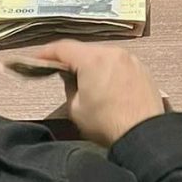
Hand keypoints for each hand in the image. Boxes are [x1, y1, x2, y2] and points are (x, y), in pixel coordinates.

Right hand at [35, 40, 165, 146]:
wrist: (145, 134)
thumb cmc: (108, 123)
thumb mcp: (76, 109)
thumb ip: (69, 87)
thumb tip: (72, 78)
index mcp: (94, 59)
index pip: (63, 47)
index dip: (46, 52)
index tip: (36, 59)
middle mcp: (114, 52)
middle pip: (85, 50)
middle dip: (71, 60)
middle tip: (59, 72)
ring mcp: (131, 59)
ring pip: (103, 56)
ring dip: (92, 66)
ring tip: (84, 82)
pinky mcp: (142, 70)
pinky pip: (119, 64)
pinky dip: (108, 71)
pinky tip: (106, 86)